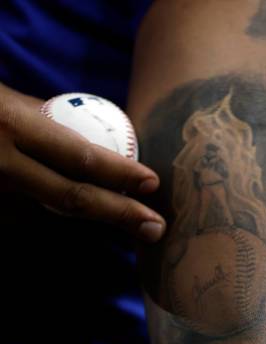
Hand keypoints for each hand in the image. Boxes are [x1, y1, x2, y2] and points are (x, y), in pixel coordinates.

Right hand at [0, 83, 165, 241]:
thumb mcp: (5, 99)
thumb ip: (42, 115)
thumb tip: (86, 135)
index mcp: (11, 126)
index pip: (77, 156)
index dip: (120, 173)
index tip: (152, 184)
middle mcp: (2, 164)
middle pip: (72, 197)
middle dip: (120, 215)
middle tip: (156, 228)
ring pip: (53, 208)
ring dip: (97, 216)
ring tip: (134, 222)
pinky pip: (31, 211)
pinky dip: (62, 212)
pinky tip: (92, 212)